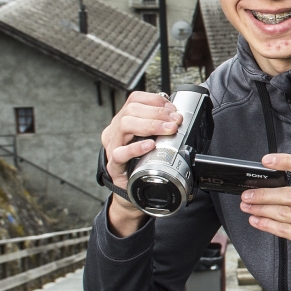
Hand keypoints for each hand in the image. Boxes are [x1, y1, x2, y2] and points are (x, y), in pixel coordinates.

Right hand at [99, 92, 182, 236]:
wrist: (132, 191)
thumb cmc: (142, 163)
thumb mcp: (151, 140)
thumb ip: (161, 126)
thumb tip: (178, 115)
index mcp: (123, 120)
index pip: (135, 99)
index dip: (155, 101)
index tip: (173, 110)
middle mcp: (115, 130)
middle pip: (131, 110)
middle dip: (157, 113)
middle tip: (175, 121)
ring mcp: (112, 147)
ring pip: (124, 125)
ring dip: (150, 125)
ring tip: (168, 130)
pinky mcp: (113, 165)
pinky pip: (119, 153)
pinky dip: (135, 148)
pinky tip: (150, 145)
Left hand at [237, 154, 290, 286]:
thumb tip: (278, 185)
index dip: (287, 161)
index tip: (267, 160)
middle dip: (264, 194)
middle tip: (248, 193)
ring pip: (285, 213)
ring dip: (261, 209)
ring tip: (248, 206)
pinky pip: (285, 231)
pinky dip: (267, 225)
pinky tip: (257, 221)